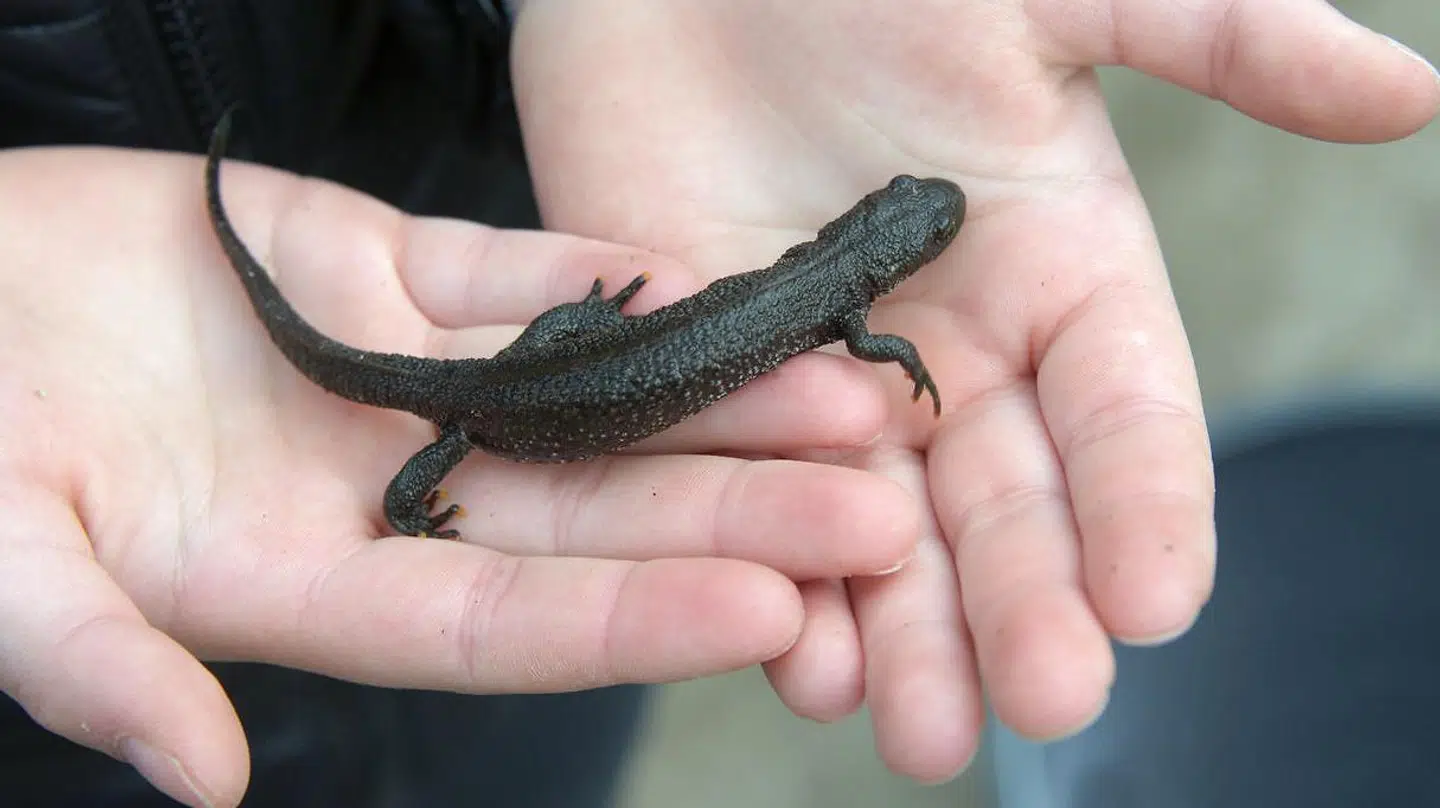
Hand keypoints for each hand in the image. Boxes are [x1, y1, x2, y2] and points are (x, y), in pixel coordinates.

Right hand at [0, 147, 925, 806]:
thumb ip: (96, 658)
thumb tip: (199, 779)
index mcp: (313, 583)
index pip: (506, 624)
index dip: (635, 623)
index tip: (768, 613)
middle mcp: (387, 490)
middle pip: (591, 516)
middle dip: (736, 514)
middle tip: (878, 511)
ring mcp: (399, 377)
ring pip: (585, 392)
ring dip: (713, 395)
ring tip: (846, 396)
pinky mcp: (385, 269)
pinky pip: (516, 274)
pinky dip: (605, 278)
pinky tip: (711, 284)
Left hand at [511, 0, 1438, 780]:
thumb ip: (1219, 38)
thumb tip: (1410, 93)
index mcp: (1059, 272)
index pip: (1126, 409)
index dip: (1147, 503)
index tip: (1158, 601)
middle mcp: (957, 352)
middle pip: (1010, 504)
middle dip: (1029, 604)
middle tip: (1047, 703)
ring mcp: (831, 381)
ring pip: (888, 535)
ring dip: (908, 635)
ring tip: (924, 732)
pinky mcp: (716, 387)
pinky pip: (753, 504)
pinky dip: (778, 585)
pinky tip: (800, 661)